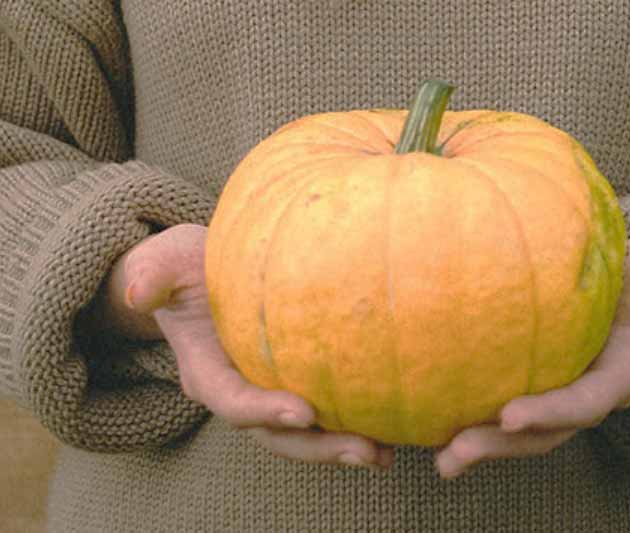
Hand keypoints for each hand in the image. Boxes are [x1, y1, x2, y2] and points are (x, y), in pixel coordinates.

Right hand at [88, 223, 393, 469]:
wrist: (195, 278)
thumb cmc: (181, 267)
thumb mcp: (164, 260)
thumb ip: (151, 274)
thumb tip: (138, 291)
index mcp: (204, 369)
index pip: (232, 400)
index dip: (264, 411)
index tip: (305, 413)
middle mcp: (234, 390)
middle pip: (273, 434)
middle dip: (317, 447)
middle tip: (365, 452)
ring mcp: (261, 391)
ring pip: (298, 434)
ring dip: (340, 447)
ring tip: (384, 454)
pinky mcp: (286, 383)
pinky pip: (316, 412)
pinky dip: (348, 424)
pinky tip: (387, 429)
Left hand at [435, 238, 629, 478]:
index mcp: (621, 376)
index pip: (586, 402)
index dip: (551, 412)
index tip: (509, 415)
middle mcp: (589, 394)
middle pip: (546, 431)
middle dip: (501, 446)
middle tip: (454, 455)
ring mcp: (563, 391)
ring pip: (523, 430)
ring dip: (481, 445)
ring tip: (438, 457)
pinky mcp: (540, 380)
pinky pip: (506, 405)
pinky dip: (475, 417)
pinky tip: (435, 419)